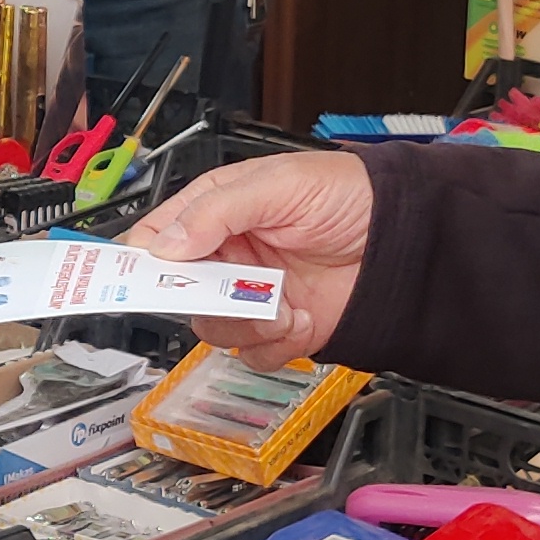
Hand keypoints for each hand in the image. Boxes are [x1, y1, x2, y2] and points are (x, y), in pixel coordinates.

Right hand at [125, 151, 374, 368]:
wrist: (404, 236)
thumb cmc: (346, 193)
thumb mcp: (277, 185)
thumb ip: (217, 210)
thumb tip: (165, 243)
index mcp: (215, 213)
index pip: (156, 239)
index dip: (140, 262)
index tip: (136, 280)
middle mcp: (227, 257)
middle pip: (178, 293)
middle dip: (202, 298)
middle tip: (227, 292)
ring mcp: (252, 295)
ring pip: (213, 329)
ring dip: (246, 323)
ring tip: (282, 304)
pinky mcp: (279, 329)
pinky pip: (251, 354)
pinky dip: (275, 345)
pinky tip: (302, 318)